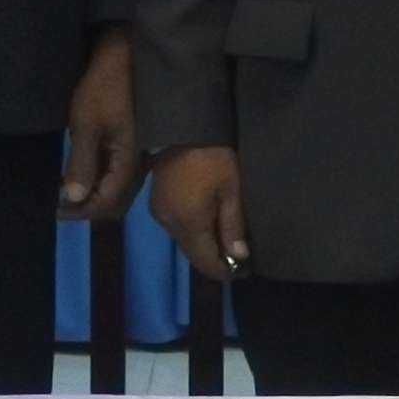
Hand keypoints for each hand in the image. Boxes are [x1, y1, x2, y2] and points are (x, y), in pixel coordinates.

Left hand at [60, 35, 140, 219]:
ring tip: (63, 192)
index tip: (52, 211)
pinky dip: (97, 181)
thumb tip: (73, 198)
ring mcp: (136, 155)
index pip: (106, 202)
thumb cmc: (104, 87)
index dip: (79, 211)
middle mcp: (138, 164)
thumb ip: (82, 163)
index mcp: (129, 162)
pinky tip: (79, 174)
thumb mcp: (86, 125)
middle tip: (56, 205)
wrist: (123, 56)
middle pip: (114, 202)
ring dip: (92, 195)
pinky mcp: (130, 145)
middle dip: (86, 208)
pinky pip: (116, 175)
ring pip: (116, 190)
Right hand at [149, 143, 250, 282]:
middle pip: (192, 254)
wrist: (187, 127)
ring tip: (224, 238)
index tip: (243, 272)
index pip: (205, 262)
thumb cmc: (215, 158)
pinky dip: (191, 230)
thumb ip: (233, 227)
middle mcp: (169, 224)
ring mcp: (159, 213)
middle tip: (237, 257)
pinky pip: (176, 227)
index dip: (224, 271)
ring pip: (183, 241)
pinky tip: (206, 222)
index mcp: (188, 223)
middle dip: (214, 259)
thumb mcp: (232, 191)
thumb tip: (239, 258)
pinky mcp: (155, 203)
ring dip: (202, 244)